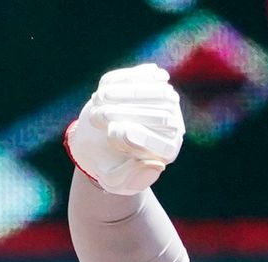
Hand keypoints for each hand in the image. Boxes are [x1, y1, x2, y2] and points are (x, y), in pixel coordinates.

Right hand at [66, 63, 184, 194]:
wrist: (99, 143)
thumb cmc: (108, 164)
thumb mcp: (114, 181)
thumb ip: (132, 180)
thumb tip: (156, 165)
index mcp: (166, 151)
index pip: (162, 144)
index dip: (138, 137)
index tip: (112, 132)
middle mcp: (172, 125)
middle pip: (160, 115)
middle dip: (124, 113)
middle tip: (95, 117)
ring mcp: (165, 100)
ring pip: (153, 91)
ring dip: (122, 93)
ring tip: (97, 100)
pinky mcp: (152, 82)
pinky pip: (143, 75)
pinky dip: (122, 79)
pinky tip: (104, 89)